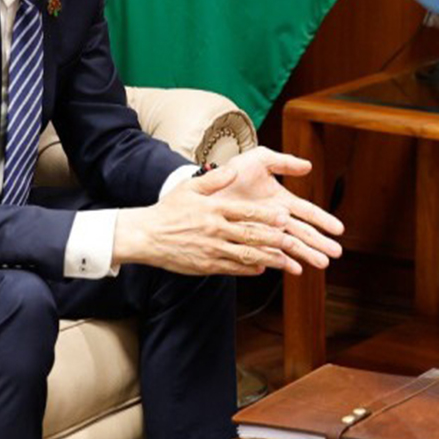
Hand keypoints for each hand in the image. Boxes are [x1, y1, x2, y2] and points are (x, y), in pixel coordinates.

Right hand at [113, 166, 304, 275]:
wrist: (145, 236)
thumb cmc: (169, 210)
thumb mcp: (190, 188)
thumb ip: (215, 179)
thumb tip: (235, 169)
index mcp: (214, 210)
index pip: (246, 213)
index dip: (267, 216)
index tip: (285, 217)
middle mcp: (215, 231)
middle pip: (250, 236)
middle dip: (274, 239)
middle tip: (293, 241)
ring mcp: (211, 250)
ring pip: (244, 255)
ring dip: (267, 258)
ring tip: (285, 260)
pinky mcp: (205, 265)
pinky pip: (232, 269)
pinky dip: (248, 269)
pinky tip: (262, 269)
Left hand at [210, 147, 344, 270]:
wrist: (207, 186)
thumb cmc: (234, 171)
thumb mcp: (260, 159)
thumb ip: (284, 162)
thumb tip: (309, 166)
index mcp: (281, 200)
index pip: (307, 211)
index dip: (323, 220)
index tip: (339, 229)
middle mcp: (276, 218)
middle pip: (303, 232)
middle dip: (320, 242)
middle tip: (336, 253)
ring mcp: (263, 231)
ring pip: (290, 245)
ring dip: (307, 254)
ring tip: (322, 264)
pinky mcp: (249, 240)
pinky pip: (268, 253)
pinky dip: (282, 262)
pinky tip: (295, 270)